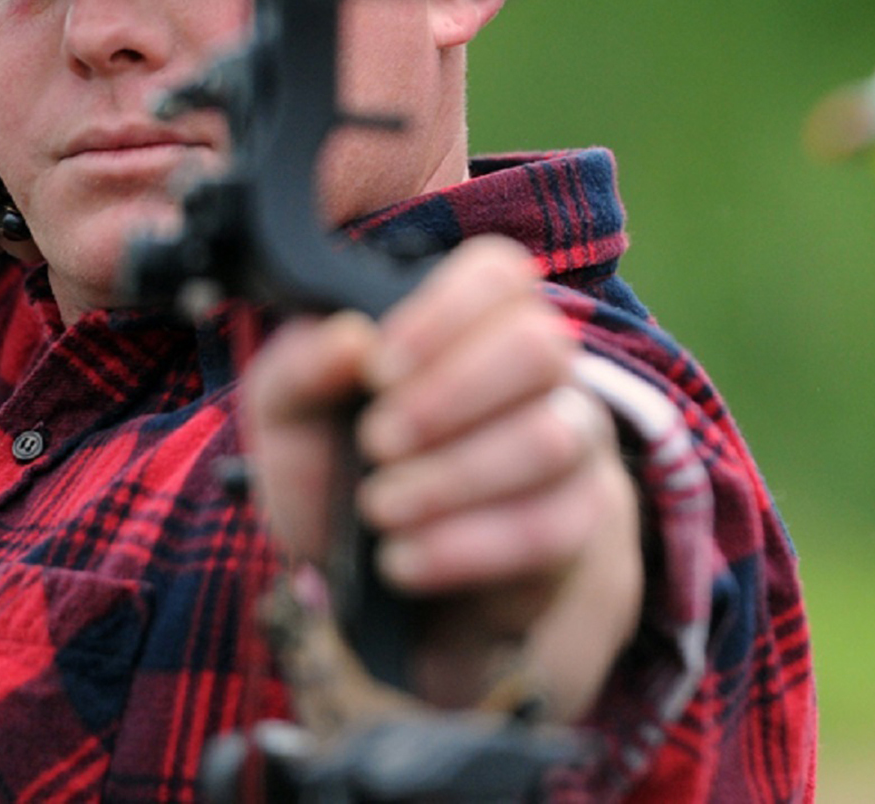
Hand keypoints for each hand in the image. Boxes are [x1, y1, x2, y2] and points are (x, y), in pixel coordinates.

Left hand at [242, 234, 643, 717]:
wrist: (369, 602)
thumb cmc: (340, 484)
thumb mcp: (292, 427)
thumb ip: (299, 371)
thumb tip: (351, 338)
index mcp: (476, 325)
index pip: (500, 273)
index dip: (441, 312)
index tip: (376, 370)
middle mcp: (543, 374)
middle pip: (542, 344)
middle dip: (449, 396)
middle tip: (378, 442)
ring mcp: (577, 446)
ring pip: (552, 436)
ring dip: (452, 476)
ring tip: (382, 508)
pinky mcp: (582, 526)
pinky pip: (552, 524)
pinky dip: (467, 545)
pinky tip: (405, 561)